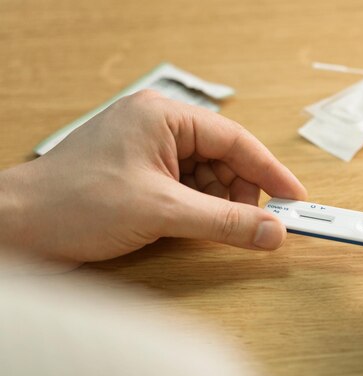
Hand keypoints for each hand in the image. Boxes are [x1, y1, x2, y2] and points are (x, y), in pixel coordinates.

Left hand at [0, 90, 306, 264]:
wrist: (18, 229)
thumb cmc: (75, 204)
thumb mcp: (162, 212)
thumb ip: (225, 222)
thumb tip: (275, 232)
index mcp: (163, 116)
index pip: (234, 140)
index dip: (269, 171)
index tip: (295, 198)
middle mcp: (158, 129)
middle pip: (223, 159)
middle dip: (242, 193)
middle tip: (260, 224)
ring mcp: (148, 153)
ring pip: (207, 178)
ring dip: (220, 205)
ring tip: (221, 229)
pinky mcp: (141, 177)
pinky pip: (188, 190)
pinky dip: (200, 211)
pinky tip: (197, 227)